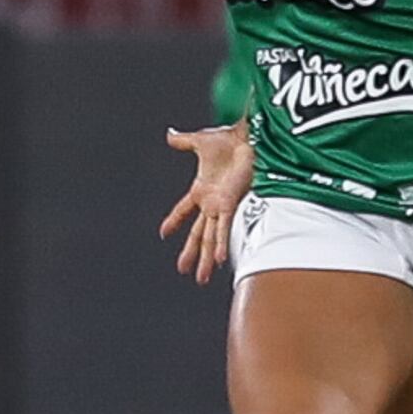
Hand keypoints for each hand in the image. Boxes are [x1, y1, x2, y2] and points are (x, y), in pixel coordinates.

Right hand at [159, 124, 254, 283]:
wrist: (249, 138)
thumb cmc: (230, 140)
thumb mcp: (201, 142)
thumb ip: (184, 141)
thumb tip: (169, 135)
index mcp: (202, 189)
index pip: (184, 210)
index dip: (174, 221)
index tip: (164, 233)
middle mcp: (211, 202)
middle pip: (198, 233)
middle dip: (191, 252)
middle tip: (184, 270)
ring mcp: (221, 206)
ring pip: (209, 237)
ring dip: (205, 258)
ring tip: (201, 278)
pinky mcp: (230, 204)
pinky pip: (223, 228)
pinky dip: (220, 244)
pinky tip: (218, 260)